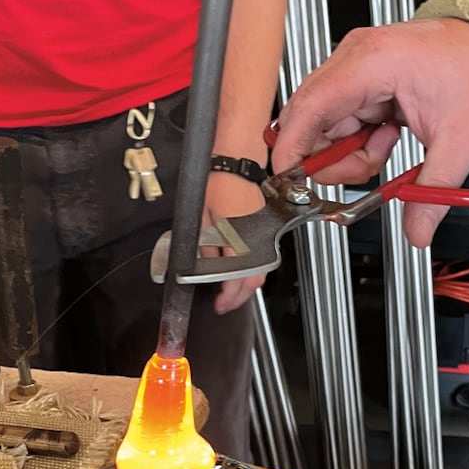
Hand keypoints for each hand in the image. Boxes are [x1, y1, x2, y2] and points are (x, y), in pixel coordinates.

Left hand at [202, 171, 266, 313]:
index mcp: (238, 239)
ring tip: (233, 293)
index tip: (220, 305)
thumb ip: (206, 247)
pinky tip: (243, 274)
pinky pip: (264, 258)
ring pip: (261, 272)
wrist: (236, 163)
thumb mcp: (203, 219)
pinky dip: (254, 271)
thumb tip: (206, 267)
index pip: (236, 279)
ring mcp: (264, 235)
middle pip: (253, 281)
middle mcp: (256, 240)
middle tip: (225, 304)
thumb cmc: (219, 182)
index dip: (228, 297)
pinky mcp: (266, 230)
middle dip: (239, 297)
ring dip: (247, 287)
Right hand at [272, 19, 468, 247]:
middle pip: (312, 120)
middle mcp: (358, 58)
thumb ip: (432, 194)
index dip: (292, 150)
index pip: (309, 108)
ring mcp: (361, 68)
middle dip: (332, 160)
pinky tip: (388, 139)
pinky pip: (346, 121)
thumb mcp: (461, 143)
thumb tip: (417, 231)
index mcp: (373, 62)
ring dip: (352, 153)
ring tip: (387, 149)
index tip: (290, 183)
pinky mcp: (368, 80)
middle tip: (364, 175)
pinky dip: (362, 141)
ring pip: (328, 125)